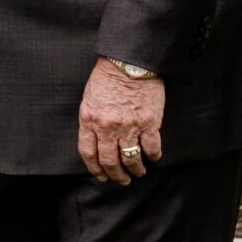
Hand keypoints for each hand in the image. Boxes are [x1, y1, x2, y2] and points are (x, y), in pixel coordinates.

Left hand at [78, 59, 164, 187]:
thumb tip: (96, 140)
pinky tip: (152, 157)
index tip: (102, 176)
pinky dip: (152, 156)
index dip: (95, 169)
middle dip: (116, 175)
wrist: (129, 61)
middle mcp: (107, 127)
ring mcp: (129, 126)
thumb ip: (92, 120)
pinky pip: (151, 148)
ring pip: (131, 159)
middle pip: (109, 161)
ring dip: (135, 170)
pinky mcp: (149, 122)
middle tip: (121, 180)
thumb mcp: (90, 98)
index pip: (89, 153)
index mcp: (89, 120)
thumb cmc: (108, 76)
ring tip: (138, 173)